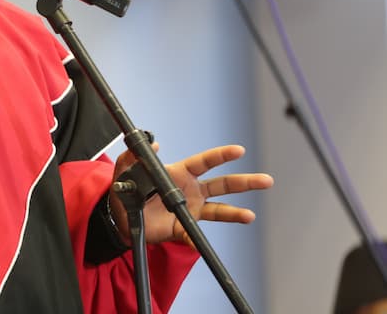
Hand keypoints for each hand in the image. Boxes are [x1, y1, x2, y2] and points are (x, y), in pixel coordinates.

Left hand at [110, 144, 273, 245]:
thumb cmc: (126, 190)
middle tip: (266, 180)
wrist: (121, 218)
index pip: (205, 162)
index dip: (222, 155)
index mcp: (180, 173)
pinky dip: (195, 239)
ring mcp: (190, 209)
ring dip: (236, 213)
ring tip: (249, 216)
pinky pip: (193, 234)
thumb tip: (155, 144)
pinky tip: (197, 242)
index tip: (239, 150)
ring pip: (219, 209)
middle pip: (223, 184)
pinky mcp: (183, 227)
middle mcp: (191, 190)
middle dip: (245, 182)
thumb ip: (133, 156)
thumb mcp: (125, 171)